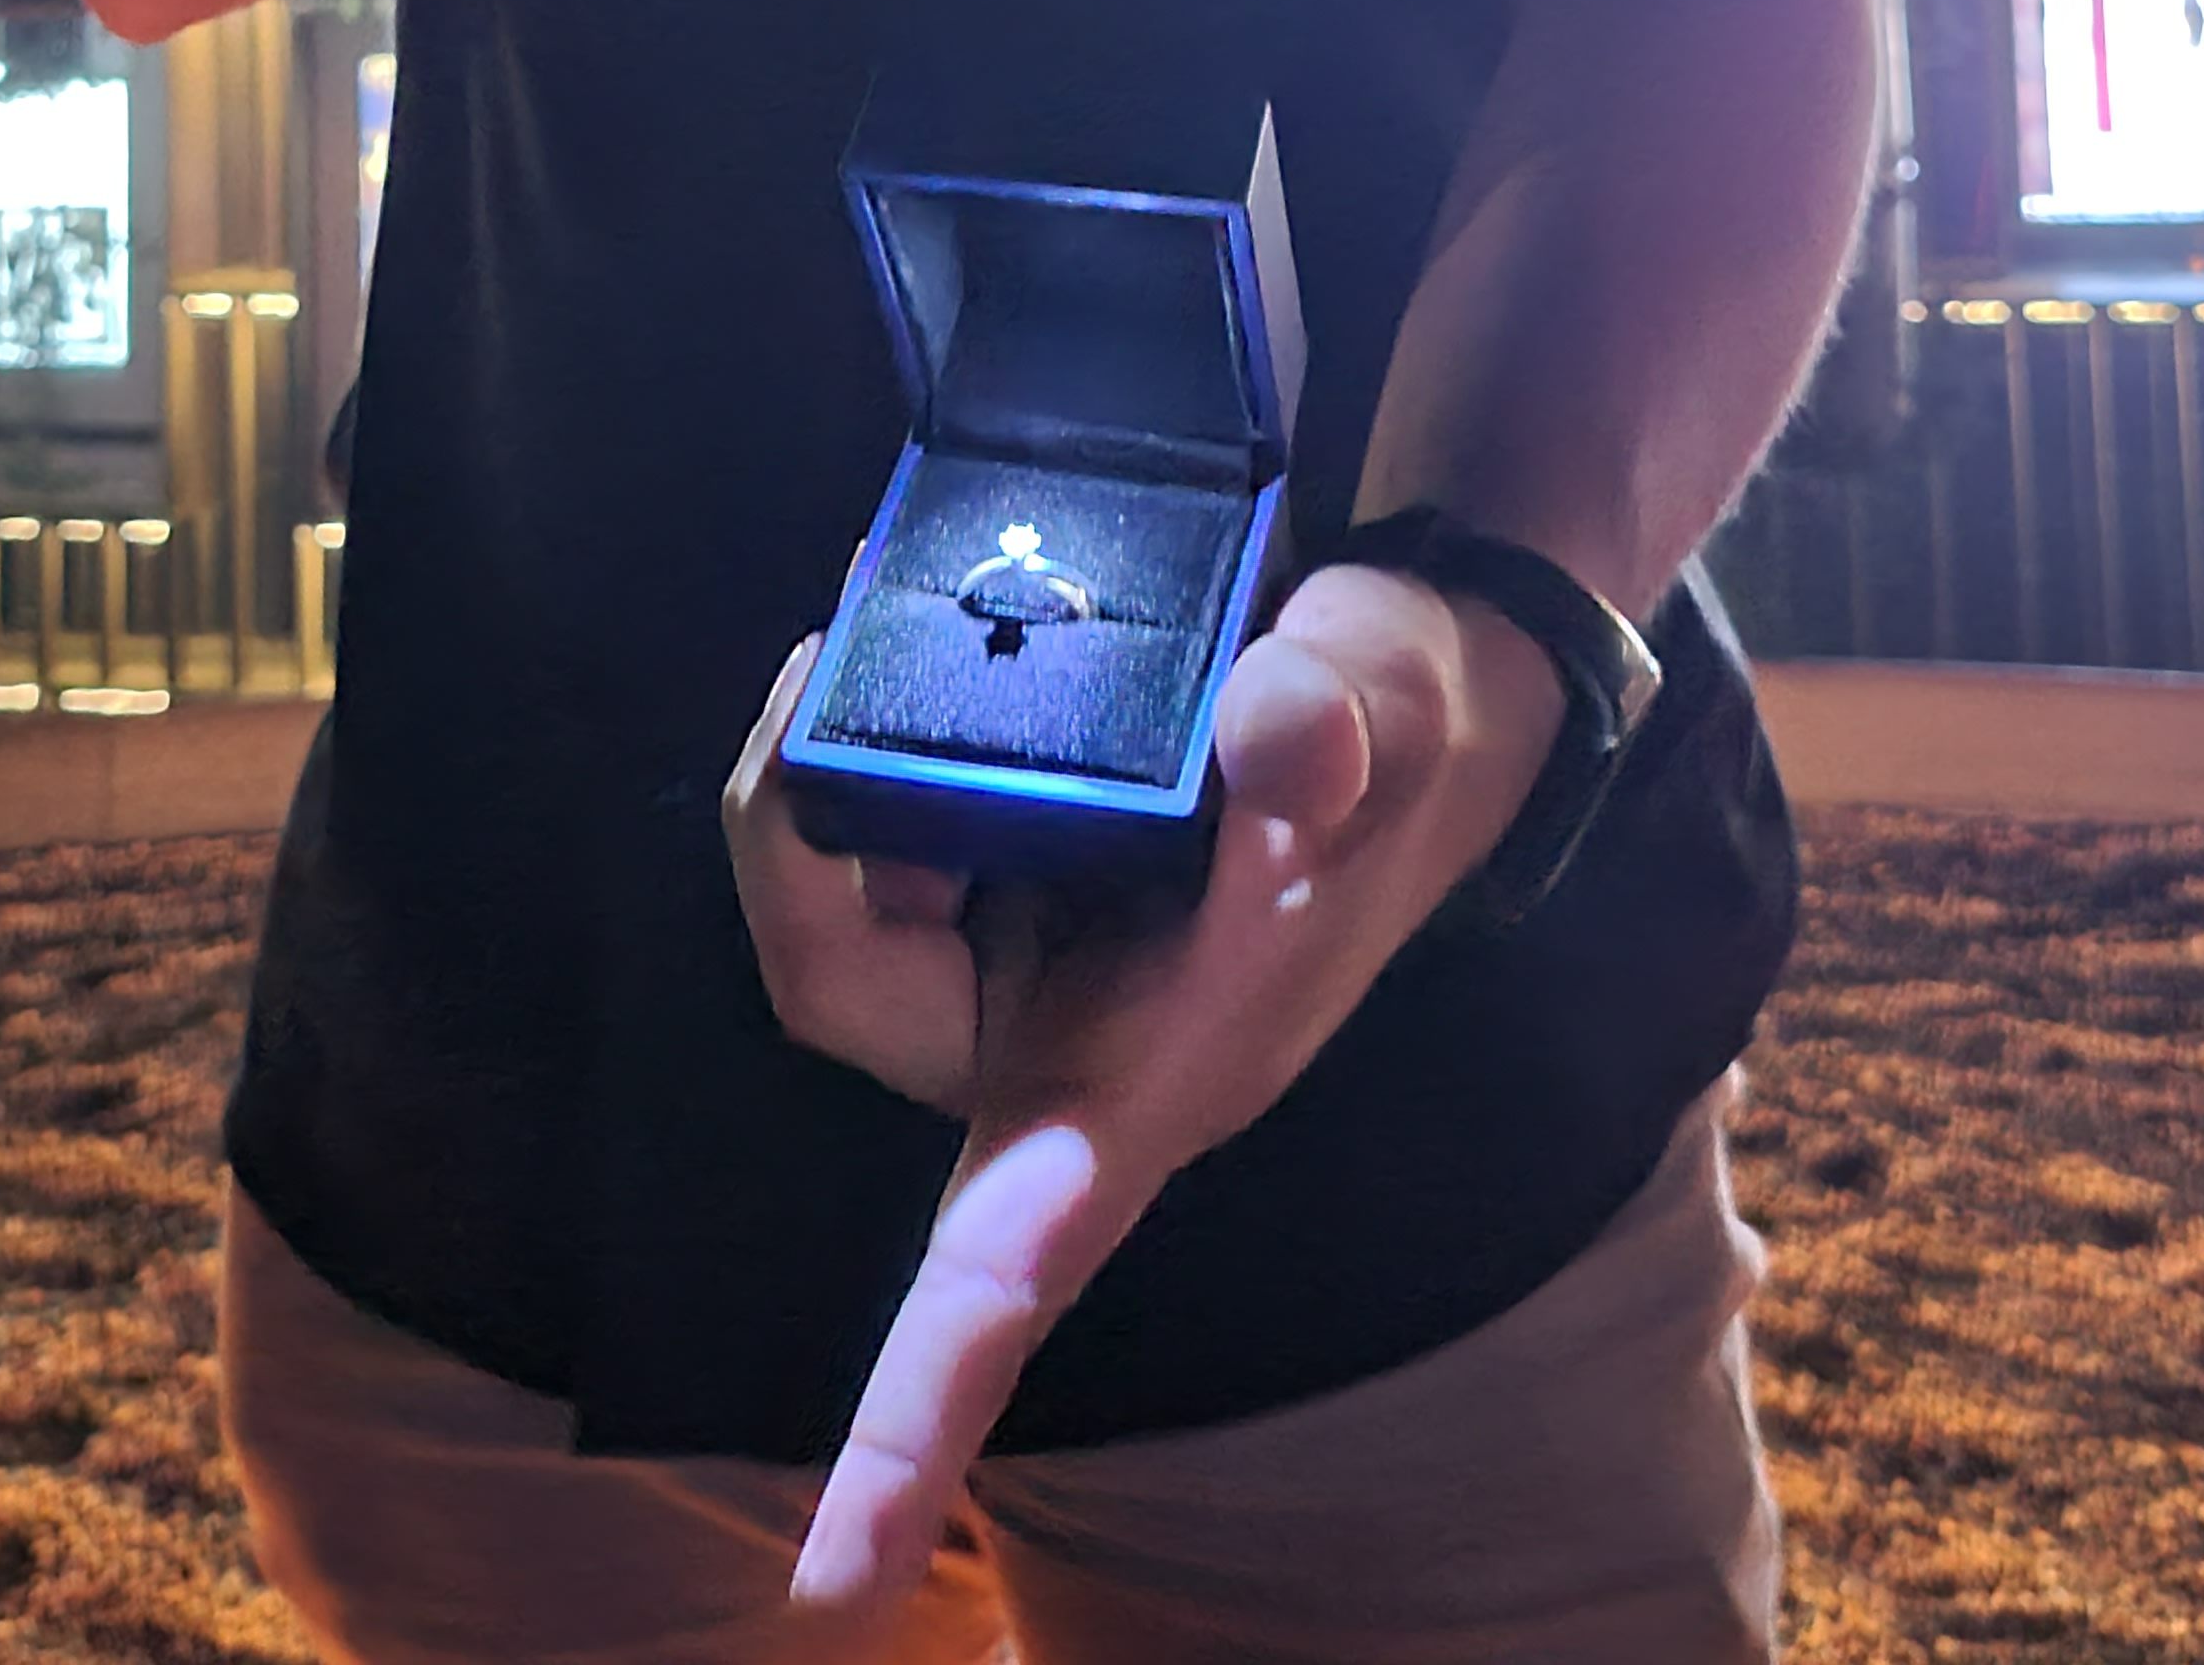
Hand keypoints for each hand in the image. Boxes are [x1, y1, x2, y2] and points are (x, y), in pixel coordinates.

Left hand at [720, 562, 1565, 1621]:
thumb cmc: (1404, 726)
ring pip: (838, 906)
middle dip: (799, 845)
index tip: (830, 1582)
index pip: (1002, 1278)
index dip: (912, 1424)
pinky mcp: (999, 877)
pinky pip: (864, 839)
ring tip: (860, 634)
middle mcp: (1059, 1047)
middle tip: (817, 675)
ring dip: (820, 779)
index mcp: (1150, 1083)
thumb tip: (1287, 744)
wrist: (1402, 676)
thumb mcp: (1392, 704)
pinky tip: (887, 637)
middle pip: (846, 997)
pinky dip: (857, 739)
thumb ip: (1340, 730)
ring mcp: (1019, 963)